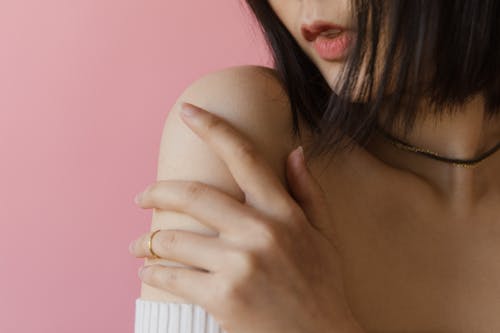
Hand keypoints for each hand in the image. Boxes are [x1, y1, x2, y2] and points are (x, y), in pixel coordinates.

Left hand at [129, 102, 364, 332]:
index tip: (188, 110)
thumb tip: (296, 150)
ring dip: (147, 242)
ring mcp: (239, 265)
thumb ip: (308, 191)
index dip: (213, 127)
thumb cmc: (321, 287)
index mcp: (283, 213)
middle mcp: (260, 232)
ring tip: (138, 246)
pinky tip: (149, 271)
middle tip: (140, 197)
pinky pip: (172, 276)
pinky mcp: (222, 298)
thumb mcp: (323, 236)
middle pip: (192, 195)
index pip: (244, 157)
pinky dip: (154, 273)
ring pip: (174, 239)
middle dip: (156, 192)